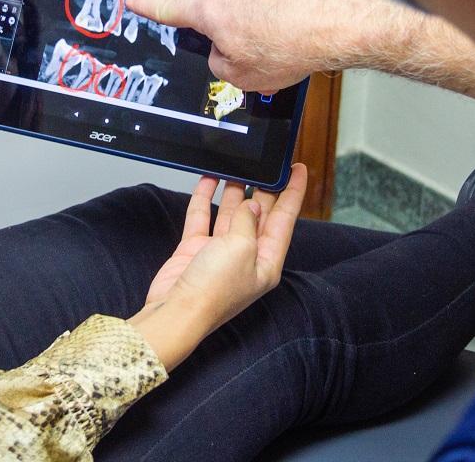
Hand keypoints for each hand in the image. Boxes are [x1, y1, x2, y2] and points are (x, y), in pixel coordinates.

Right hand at [127, 0, 416, 91]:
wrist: (332, 26)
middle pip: (220, 13)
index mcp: (213, 12)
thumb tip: (222, 53)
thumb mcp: (241, 77)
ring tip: (284, 42)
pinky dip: (282, 11)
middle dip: (233, 32)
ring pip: (249, 5)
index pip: (172, 9)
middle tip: (256, 53)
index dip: (150, 6)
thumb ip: (219, 64)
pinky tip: (297, 27)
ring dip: (261, 22)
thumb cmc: (289, 48)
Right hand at [128, 164, 306, 369]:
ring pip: (231, 213)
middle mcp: (246, 256)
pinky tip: (207, 180)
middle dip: (263, 188)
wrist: (176, 311)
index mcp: (268, 260)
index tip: (298, 169)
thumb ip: (248, 221)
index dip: (293, 192)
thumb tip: (251, 205)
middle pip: (260, 214)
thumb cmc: (214, 291)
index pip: (285, 219)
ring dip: (234, 190)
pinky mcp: (196, 249)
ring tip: (237, 165)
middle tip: (265, 163)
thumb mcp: (241, 248)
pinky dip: (204, 198)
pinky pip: (203, 217)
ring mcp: (220, 252)